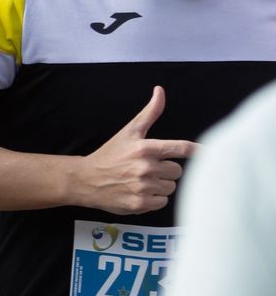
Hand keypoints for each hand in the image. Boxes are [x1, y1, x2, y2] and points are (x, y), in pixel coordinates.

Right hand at [74, 87, 195, 213]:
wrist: (85, 179)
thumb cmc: (109, 155)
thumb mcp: (128, 132)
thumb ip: (149, 113)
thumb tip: (160, 91)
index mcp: (145, 148)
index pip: (182, 148)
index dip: (200, 151)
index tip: (210, 153)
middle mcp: (145, 167)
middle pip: (177, 171)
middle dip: (165, 170)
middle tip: (147, 168)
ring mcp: (142, 186)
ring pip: (170, 187)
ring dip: (160, 185)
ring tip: (141, 181)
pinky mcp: (139, 204)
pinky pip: (161, 202)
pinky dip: (153, 199)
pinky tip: (139, 192)